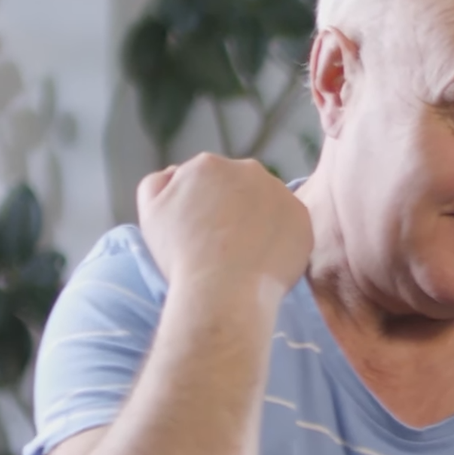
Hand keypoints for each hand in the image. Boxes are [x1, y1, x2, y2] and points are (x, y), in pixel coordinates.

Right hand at [135, 153, 312, 300]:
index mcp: (207, 165)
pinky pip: (291, 223)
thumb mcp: (151, 212)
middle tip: (226, 242)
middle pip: (241, 187)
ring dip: (260, 219)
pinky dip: (281, 237)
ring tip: (247, 252)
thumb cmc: (181, 254)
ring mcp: (280, 192)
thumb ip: (159, 183)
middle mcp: (248, 169)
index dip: (206, 207)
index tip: (204, 230)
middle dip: (235, 208)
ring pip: (268, 202)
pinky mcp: (302, 216)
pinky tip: (266, 257)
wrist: (223, 289)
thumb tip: (175, 173)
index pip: (209, 180)